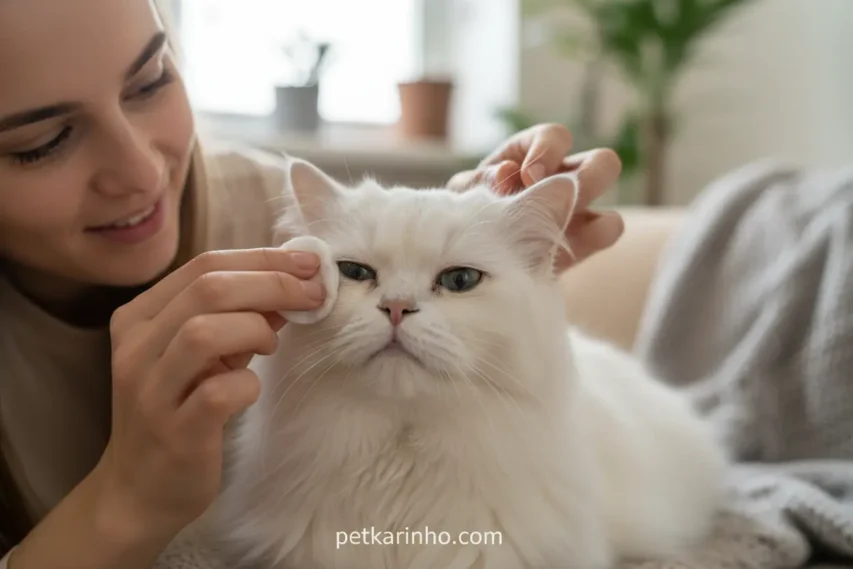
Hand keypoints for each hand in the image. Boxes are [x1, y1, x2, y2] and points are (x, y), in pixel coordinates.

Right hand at [97, 248, 325, 542]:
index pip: (203, 265)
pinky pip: (219, 392)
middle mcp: (136, 348)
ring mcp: (150, 391)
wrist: (138, 491)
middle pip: (208, 288)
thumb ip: (235, 319)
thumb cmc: (177, 411)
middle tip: (312, 297)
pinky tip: (250, 391)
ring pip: (204, 331)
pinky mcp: (174, 432)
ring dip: (255, 329)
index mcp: (139, 318)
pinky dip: (248, 384)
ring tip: (271, 345)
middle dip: (272, 284)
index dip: (262, 259)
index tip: (307, 264)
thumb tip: (291, 287)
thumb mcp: (200, 357)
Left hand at [447, 123, 623, 269]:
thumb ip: (479, 181)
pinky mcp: (582, 241)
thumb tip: (506, 172)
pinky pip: (608, 229)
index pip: (554, 137)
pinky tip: (560, 248)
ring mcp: (577, 210)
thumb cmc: (468, 213)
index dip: (546, 153)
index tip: (528, 176)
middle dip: (586, 178)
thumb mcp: (465, 195)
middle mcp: (562, 176)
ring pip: (610, 195)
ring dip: (590, 206)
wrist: (469, 258)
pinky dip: (593, 235)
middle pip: (603, 161)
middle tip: (556, 202)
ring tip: (558, 224)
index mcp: (530, 154)